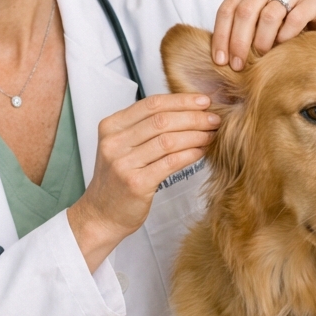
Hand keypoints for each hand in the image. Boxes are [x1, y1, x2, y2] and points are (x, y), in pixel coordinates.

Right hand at [68, 94, 219, 271]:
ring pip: (168, 140)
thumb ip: (143, 128)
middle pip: (161, 120)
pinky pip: (170, 162)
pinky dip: (190, 154)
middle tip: (214, 119)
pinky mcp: (136, 183)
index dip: (181, 100)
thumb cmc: (117, 180)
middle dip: (193, 117)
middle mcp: (114, 142)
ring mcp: (123, 163)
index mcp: (111, 126)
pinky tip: (201, 152)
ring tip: (211, 134)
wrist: (101, 214)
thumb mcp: (122, 146)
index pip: (151, 104)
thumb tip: (185, 110)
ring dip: (195, 135)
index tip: (203, 101)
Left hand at [211, 0, 315, 75]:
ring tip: (263, 59)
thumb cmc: (292, 27)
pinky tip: (284, 49)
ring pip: (268, 14)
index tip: (219, 61)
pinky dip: (285, 36)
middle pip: (244, 11)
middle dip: (238, 42)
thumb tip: (216, 60)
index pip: (227, 8)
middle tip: (238, 67)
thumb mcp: (262, 28)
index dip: (220, 36)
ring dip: (262, 42)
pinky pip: (294, 17)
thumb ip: (241, 33)